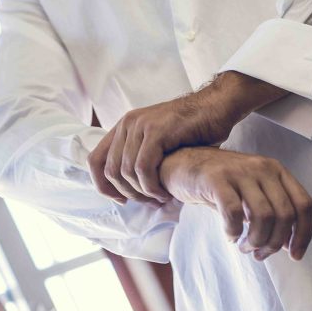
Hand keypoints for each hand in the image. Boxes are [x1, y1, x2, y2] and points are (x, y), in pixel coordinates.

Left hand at [88, 72, 287, 204]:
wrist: (217, 107)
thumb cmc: (192, 130)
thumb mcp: (157, 141)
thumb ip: (140, 156)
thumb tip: (125, 186)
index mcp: (123, 127)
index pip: (95, 161)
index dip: (103, 186)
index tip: (122, 200)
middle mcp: (127, 124)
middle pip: (110, 171)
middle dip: (128, 194)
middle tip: (148, 203)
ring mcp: (140, 126)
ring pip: (126, 172)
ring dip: (142, 193)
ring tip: (159, 199)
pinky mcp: (156, 131)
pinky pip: (143, 168)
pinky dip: (151, 186)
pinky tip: (164, 192)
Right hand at [159, 147, 311, 260]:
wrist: (181, 164)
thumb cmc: (218, 184)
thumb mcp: (250, 192)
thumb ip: (270, 211)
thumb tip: (285, 243)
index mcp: (276, 171)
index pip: (304, 204)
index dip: (304, 234)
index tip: (294, 255)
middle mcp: (263, 168)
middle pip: (285, 214)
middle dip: (274, 242)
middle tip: (259, 253)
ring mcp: (240, 172)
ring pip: (263, 216)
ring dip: (255, 240)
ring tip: (243, 246)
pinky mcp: (217, 179)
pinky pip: (233, 212)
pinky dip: (233, 231)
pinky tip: (228, 235)